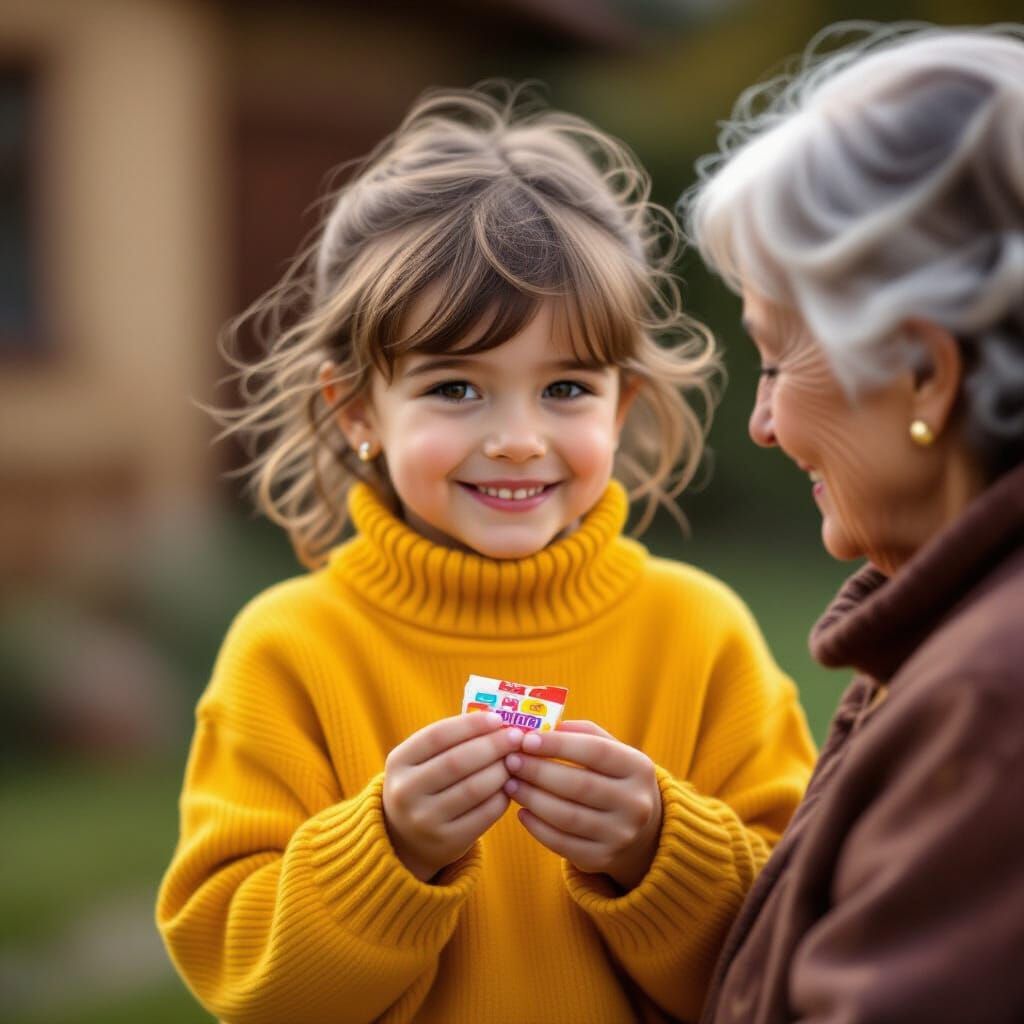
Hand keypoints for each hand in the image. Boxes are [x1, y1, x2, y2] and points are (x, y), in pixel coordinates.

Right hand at [383, 713, 523, 881]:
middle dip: (493, 746)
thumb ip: (452, 740)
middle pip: (457, 761)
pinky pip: (485, 814)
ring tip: (514, 761)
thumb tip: (498, 721)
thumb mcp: (423, 760)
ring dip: (501, 770)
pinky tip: (508, 786)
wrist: (408, 839)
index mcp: (398, 762)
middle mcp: (405, 792)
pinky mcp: (447, 842)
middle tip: (516, 738)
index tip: (498, 718)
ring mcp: (424, 821)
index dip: (471, 725)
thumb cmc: (425, 784)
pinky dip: (502, 796)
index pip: (437, 735)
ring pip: (474, 788)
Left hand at [503, 720, 661, 890]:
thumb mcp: (612, 751)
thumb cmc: (614, 778)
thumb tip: (543, 727)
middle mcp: (636, 804)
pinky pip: (561, 843)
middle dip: (538, 771)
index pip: (596, 751)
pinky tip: (522, 811)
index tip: (526, 739)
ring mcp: (620, 835)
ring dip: (532, 798)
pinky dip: (537, 827)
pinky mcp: (602, 859)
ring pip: (567, 816)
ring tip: (510, 784)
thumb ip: (583, 734)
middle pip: (579, 785)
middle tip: (511, 760)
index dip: (558, 745)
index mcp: (639, 768)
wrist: (641, 831)